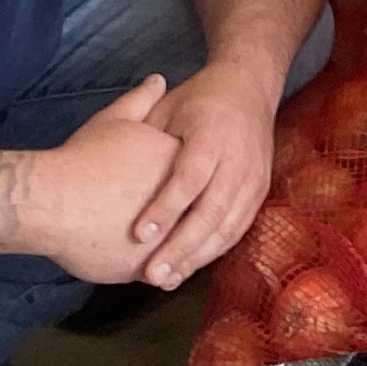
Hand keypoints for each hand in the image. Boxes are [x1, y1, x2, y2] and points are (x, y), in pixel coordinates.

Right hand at [21, 76, 185, 287]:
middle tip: (186, 218)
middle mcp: (181, 206)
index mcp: (180, 166)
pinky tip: (148, 262)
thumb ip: (142, 101)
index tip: (185, 179)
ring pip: (184, 249)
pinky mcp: (143, 269)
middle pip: (200, 215)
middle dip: (196, 218)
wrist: (50, 202)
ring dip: (181, 249)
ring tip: (166, 245)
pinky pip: (160, 271)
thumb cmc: (84, 159)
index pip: (203, 176)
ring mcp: (165, 241)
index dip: (194, 177)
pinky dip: (158, 267)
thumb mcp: (116, 120)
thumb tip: (158, 79)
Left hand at [134, 61, 282, 287]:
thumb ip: (144, 138)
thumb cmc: (198, 100)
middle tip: (151, 274)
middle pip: (213, 209)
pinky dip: (212, 252)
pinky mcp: (260, 192)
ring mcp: (254, 176)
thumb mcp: (169, 107)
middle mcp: (239, 156)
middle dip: (181, 245)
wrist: (249, 86)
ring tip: (165, 279)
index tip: (138, 234)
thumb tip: (106, 163)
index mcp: (214, 131)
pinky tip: (186, 268)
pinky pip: (237, 229)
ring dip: (196, 257)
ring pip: (228, 226)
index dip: (166, 206)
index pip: (191, 175)